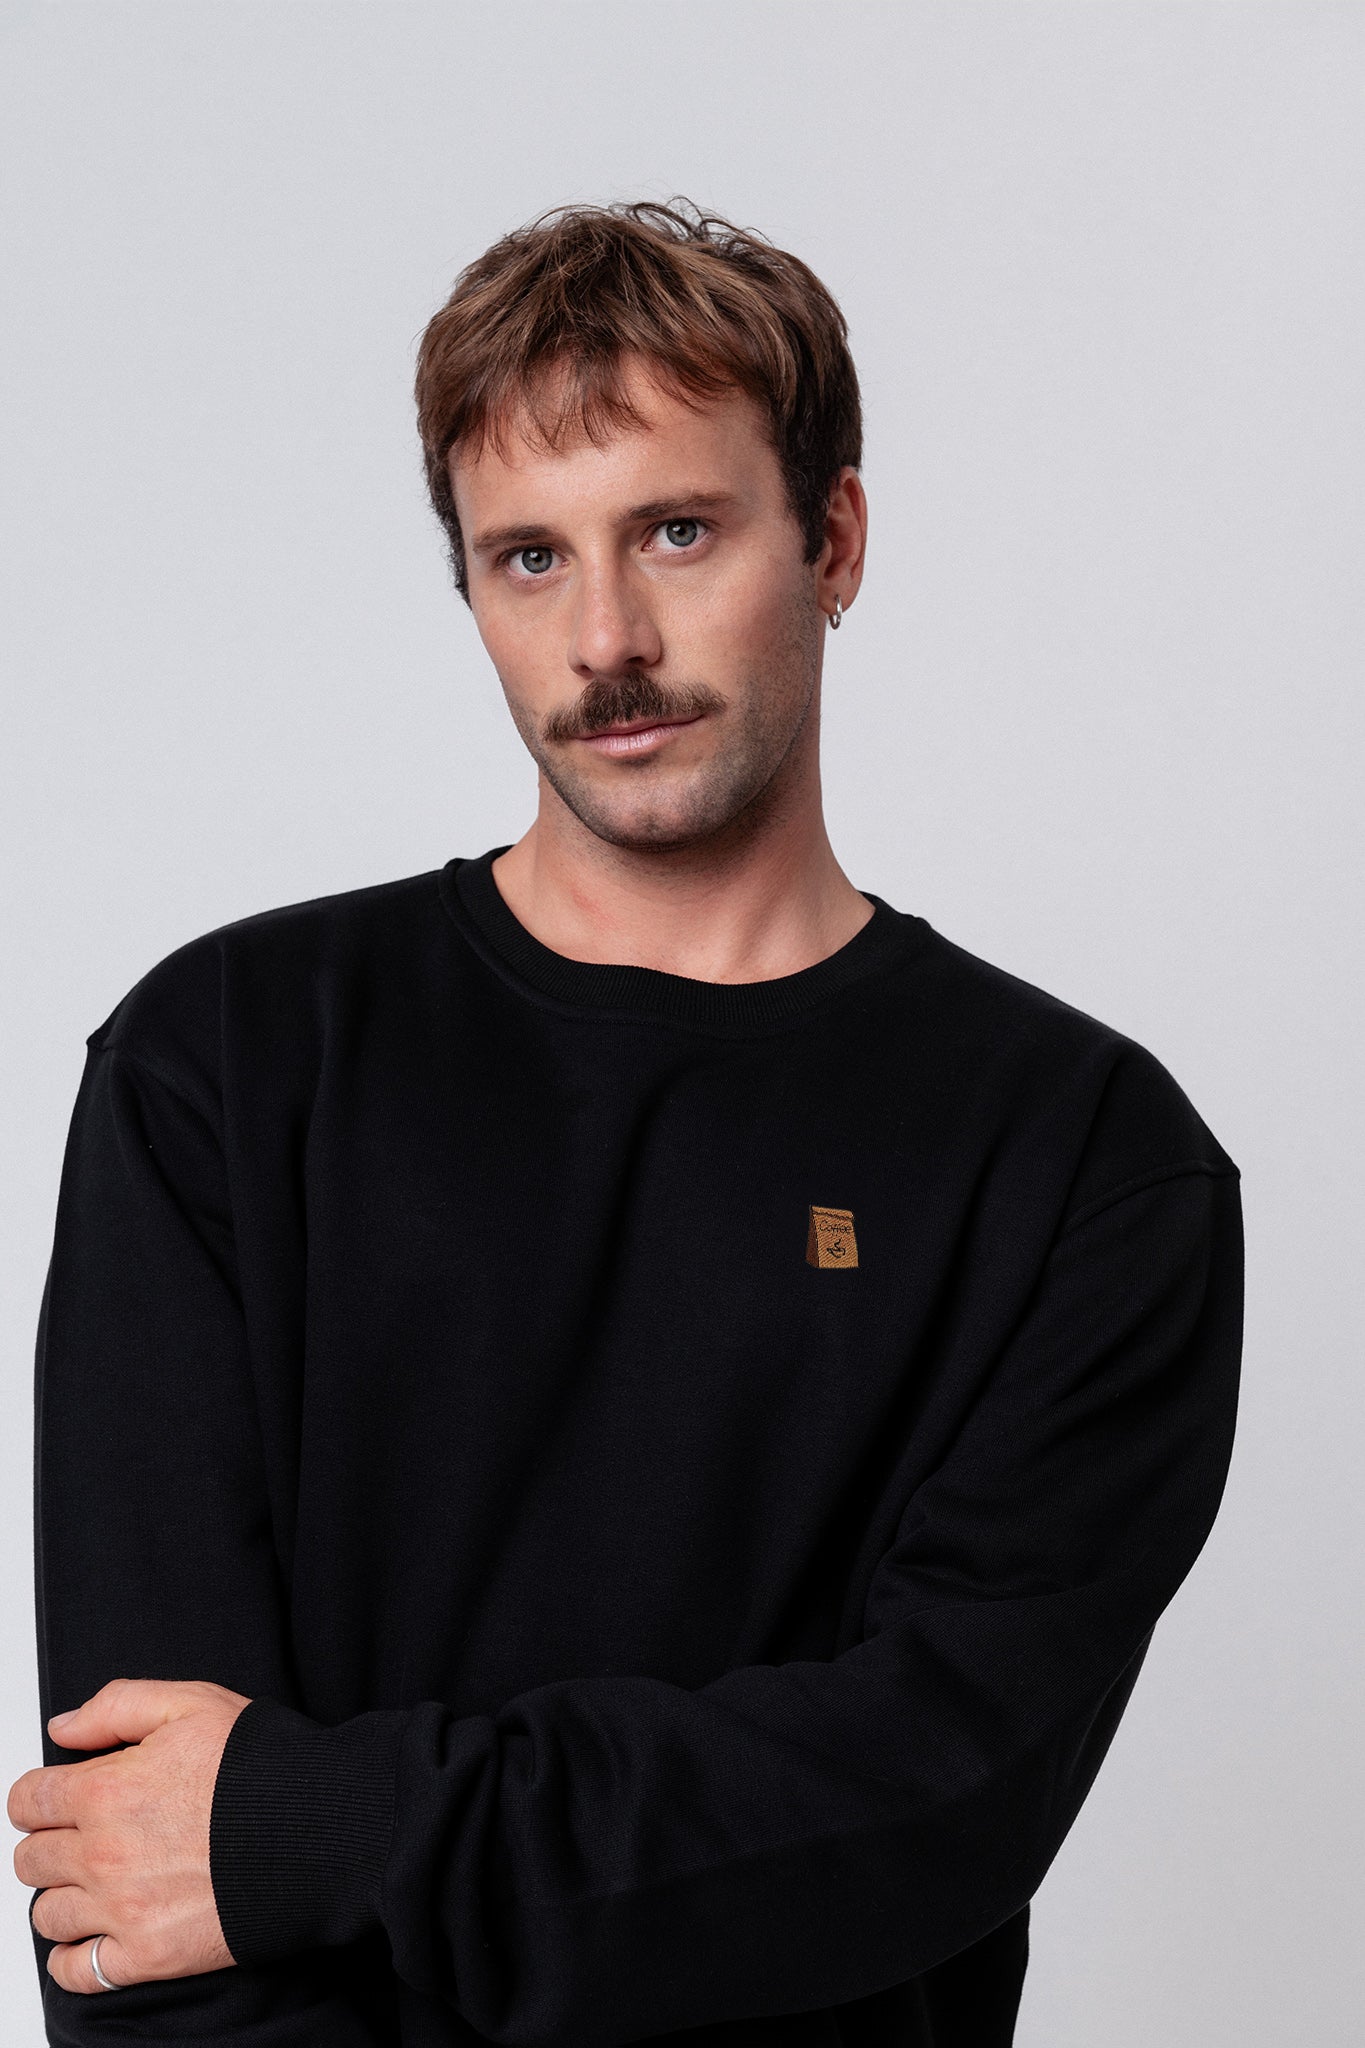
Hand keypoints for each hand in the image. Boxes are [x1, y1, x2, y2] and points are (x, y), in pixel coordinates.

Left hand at [8, 1677, 249, 1993]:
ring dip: (63, 1896)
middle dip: (51, 1842)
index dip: (39, 1795)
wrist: (320, 1828)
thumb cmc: (263, 1766)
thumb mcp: (191, 1704)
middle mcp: (104, 1854)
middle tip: (84, 1835)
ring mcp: (124, 1909)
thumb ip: (117, 1706)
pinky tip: (94, 1936)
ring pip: (47, 1914)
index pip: (27, 1800)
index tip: (57, 1799)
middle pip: (31, 1858)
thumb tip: (63, 1727)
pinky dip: (74, 1958)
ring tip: (95, 1882)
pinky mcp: (149, 1955)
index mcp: (108, 1790)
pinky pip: (77, 1971)